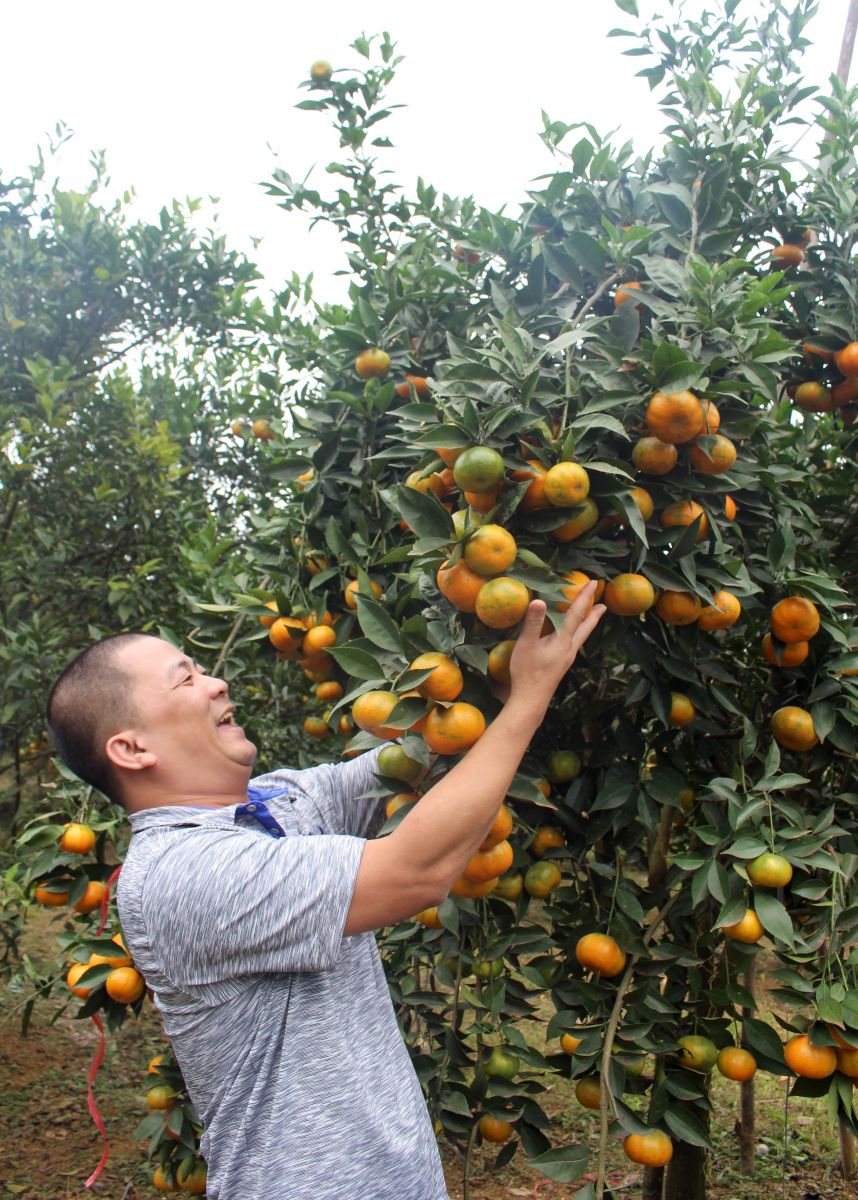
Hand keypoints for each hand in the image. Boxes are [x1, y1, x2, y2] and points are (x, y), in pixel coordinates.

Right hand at [507, 582, 604, 707]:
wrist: (531, 700)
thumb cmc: (527, 672)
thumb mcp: (526, 645)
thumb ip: (533, 622)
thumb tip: (539, 600)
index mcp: (563, 640)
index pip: (576, 614)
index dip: (584, 597)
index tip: (594, 583)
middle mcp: (569, 648)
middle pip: (585, 627)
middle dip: (594, 613)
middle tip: (604, 604)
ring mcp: (567, 658)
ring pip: (581, 636)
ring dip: (588, 624)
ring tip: (594, 616)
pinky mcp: (562, 665)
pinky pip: (574, 643)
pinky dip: (578, 633)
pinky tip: (572, 637)